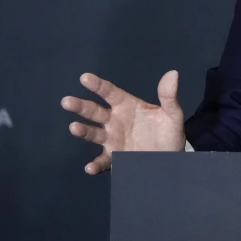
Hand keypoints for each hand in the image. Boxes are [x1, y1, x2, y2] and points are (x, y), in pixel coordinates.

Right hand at [61, 70, 185, 174]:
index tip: (84, 78)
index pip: (110, 93)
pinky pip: (103, 161)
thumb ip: (169, 96)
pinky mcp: (115, 158)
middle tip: (67, 101)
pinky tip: (90, 167)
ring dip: (83, 131)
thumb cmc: (168, 133)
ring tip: (74, 128)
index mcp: (127, 106)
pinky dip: (95, 165)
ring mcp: (112, 140)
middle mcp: (115, 121)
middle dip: (81, 107)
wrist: (170, 159)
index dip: (98, 85)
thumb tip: (173, 73)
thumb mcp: (172, 115)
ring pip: (93, 134)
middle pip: (95, 112)